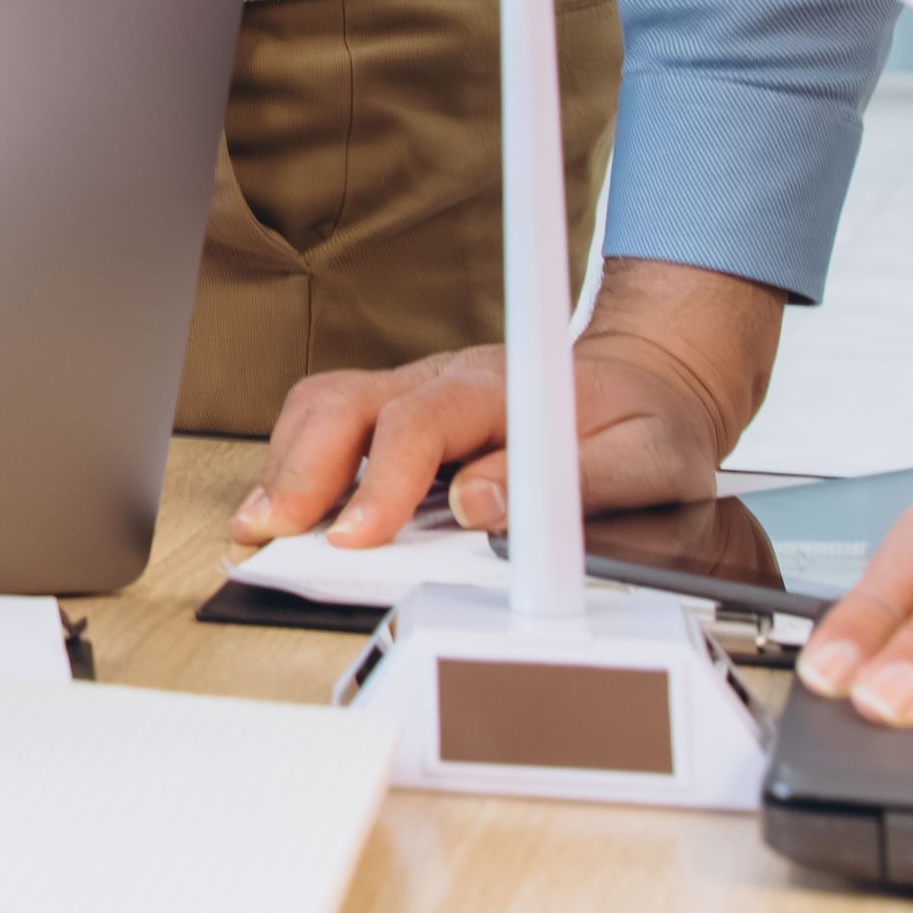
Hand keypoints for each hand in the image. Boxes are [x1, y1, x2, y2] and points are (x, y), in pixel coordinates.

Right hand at [243, 260, 778, 544]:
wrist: (652, 379)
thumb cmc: (646, 421)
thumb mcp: (648, 459)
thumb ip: (576, 483)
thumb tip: (482, 509)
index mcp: (506, 387)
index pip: (424, 421)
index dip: (385, 479)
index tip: (359, 534)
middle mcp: (448, 378)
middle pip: (349, 401)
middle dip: (303, 468)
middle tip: (274, 531)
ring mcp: (419, 388)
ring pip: (327, 402)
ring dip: (286, 461)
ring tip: (260, 522)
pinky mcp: (404, 407)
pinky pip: (331, 415)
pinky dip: (296, 455)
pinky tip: (284, 500)